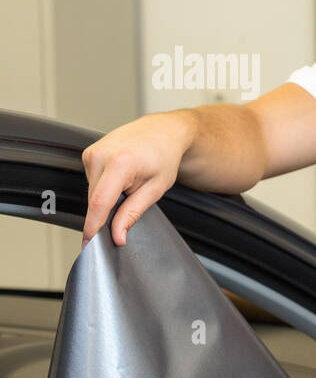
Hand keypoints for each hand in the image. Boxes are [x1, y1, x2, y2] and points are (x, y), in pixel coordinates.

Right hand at [81, 111, 196, 248]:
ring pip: (92, 192)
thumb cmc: (164, 156)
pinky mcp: (88, 153)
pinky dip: (105, 186)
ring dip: (108, 197)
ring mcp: (92, 152)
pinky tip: (122, 177)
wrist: (163, 131)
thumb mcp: (155, 189)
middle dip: (107, 213)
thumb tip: (117, 235)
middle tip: (128, 208)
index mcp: (119, 163)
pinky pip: (92, 181)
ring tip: (131, 184)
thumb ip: (132, 213)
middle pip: (95, 200)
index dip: (93, 227)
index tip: (89, 245)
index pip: (99, 203)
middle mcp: (101, 155)